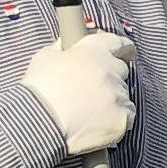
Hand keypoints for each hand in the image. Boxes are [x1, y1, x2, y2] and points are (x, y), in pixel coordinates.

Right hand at [20, 30, 134, 154]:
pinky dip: (116, 120)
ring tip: (90, 112)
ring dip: (112, 100)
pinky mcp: (122, 119)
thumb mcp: (44, 58)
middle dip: (110, 77)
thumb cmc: (39, 89)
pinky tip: (99, 124)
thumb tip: (65, 46)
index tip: (126, 53)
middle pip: (121, 70)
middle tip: (92, 90)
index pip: (118, 43)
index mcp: (94, 51)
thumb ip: (60, 49)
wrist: (40, 122)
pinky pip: (126, 117)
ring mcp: (119, 95)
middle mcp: (111, 70)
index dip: (123, 48)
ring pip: (123, 96)